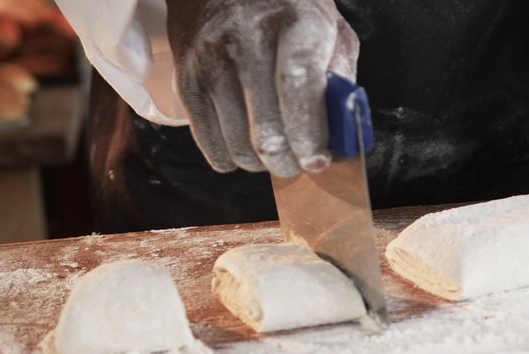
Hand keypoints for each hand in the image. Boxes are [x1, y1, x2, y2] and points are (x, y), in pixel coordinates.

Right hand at [167, 0, 358, 176]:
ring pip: (240, 147)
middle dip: (289, 162)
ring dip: (262, 163)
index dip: (309, 133)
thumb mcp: (330, 30)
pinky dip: (233, 158)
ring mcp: (211, 60)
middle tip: (299, 163)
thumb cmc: (288, 12)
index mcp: (296, 23)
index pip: (298, 84)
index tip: (318, 161)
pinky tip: (246, 143)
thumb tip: (341, 138)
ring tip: (274, 149)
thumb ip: (340, 81)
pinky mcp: (187, 80)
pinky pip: (211, 145)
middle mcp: (248, 39)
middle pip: (267, 130)